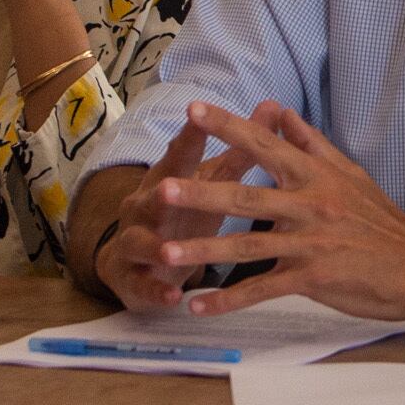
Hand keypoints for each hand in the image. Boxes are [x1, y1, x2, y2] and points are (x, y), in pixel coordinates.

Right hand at [94, 118, 261, 311]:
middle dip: (162, 192)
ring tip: (167, 251)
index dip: (189, 135)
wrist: (138, 263)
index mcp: (167, 178)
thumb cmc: (183, 214)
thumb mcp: (212, 182)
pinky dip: (156, 291)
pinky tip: (173, 298)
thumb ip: (241, 150)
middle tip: (168, 188)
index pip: (180, 154)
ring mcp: (134, 242)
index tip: (196, 113)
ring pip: (140, 242)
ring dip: (154, 246)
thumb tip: (272, 105)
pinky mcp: (132, 279)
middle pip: (153, 196)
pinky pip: (143, 286)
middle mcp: (144, 206)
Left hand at [154, 102, 404, 321]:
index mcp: (314, 175)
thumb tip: (282, 113)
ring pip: (247, 246)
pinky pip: (262, 289)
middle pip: (246, 197)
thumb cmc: (381, 220)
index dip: (229, 127)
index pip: (265, 145)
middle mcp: (308, 205)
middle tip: (162, 189)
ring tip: (166, 251)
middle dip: (201, 192)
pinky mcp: (312, 278)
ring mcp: (309, 243)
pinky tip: (199, 305)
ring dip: (204, 249)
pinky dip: (229, 300)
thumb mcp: (349, 173)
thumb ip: (311, 144)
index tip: (195, 108)